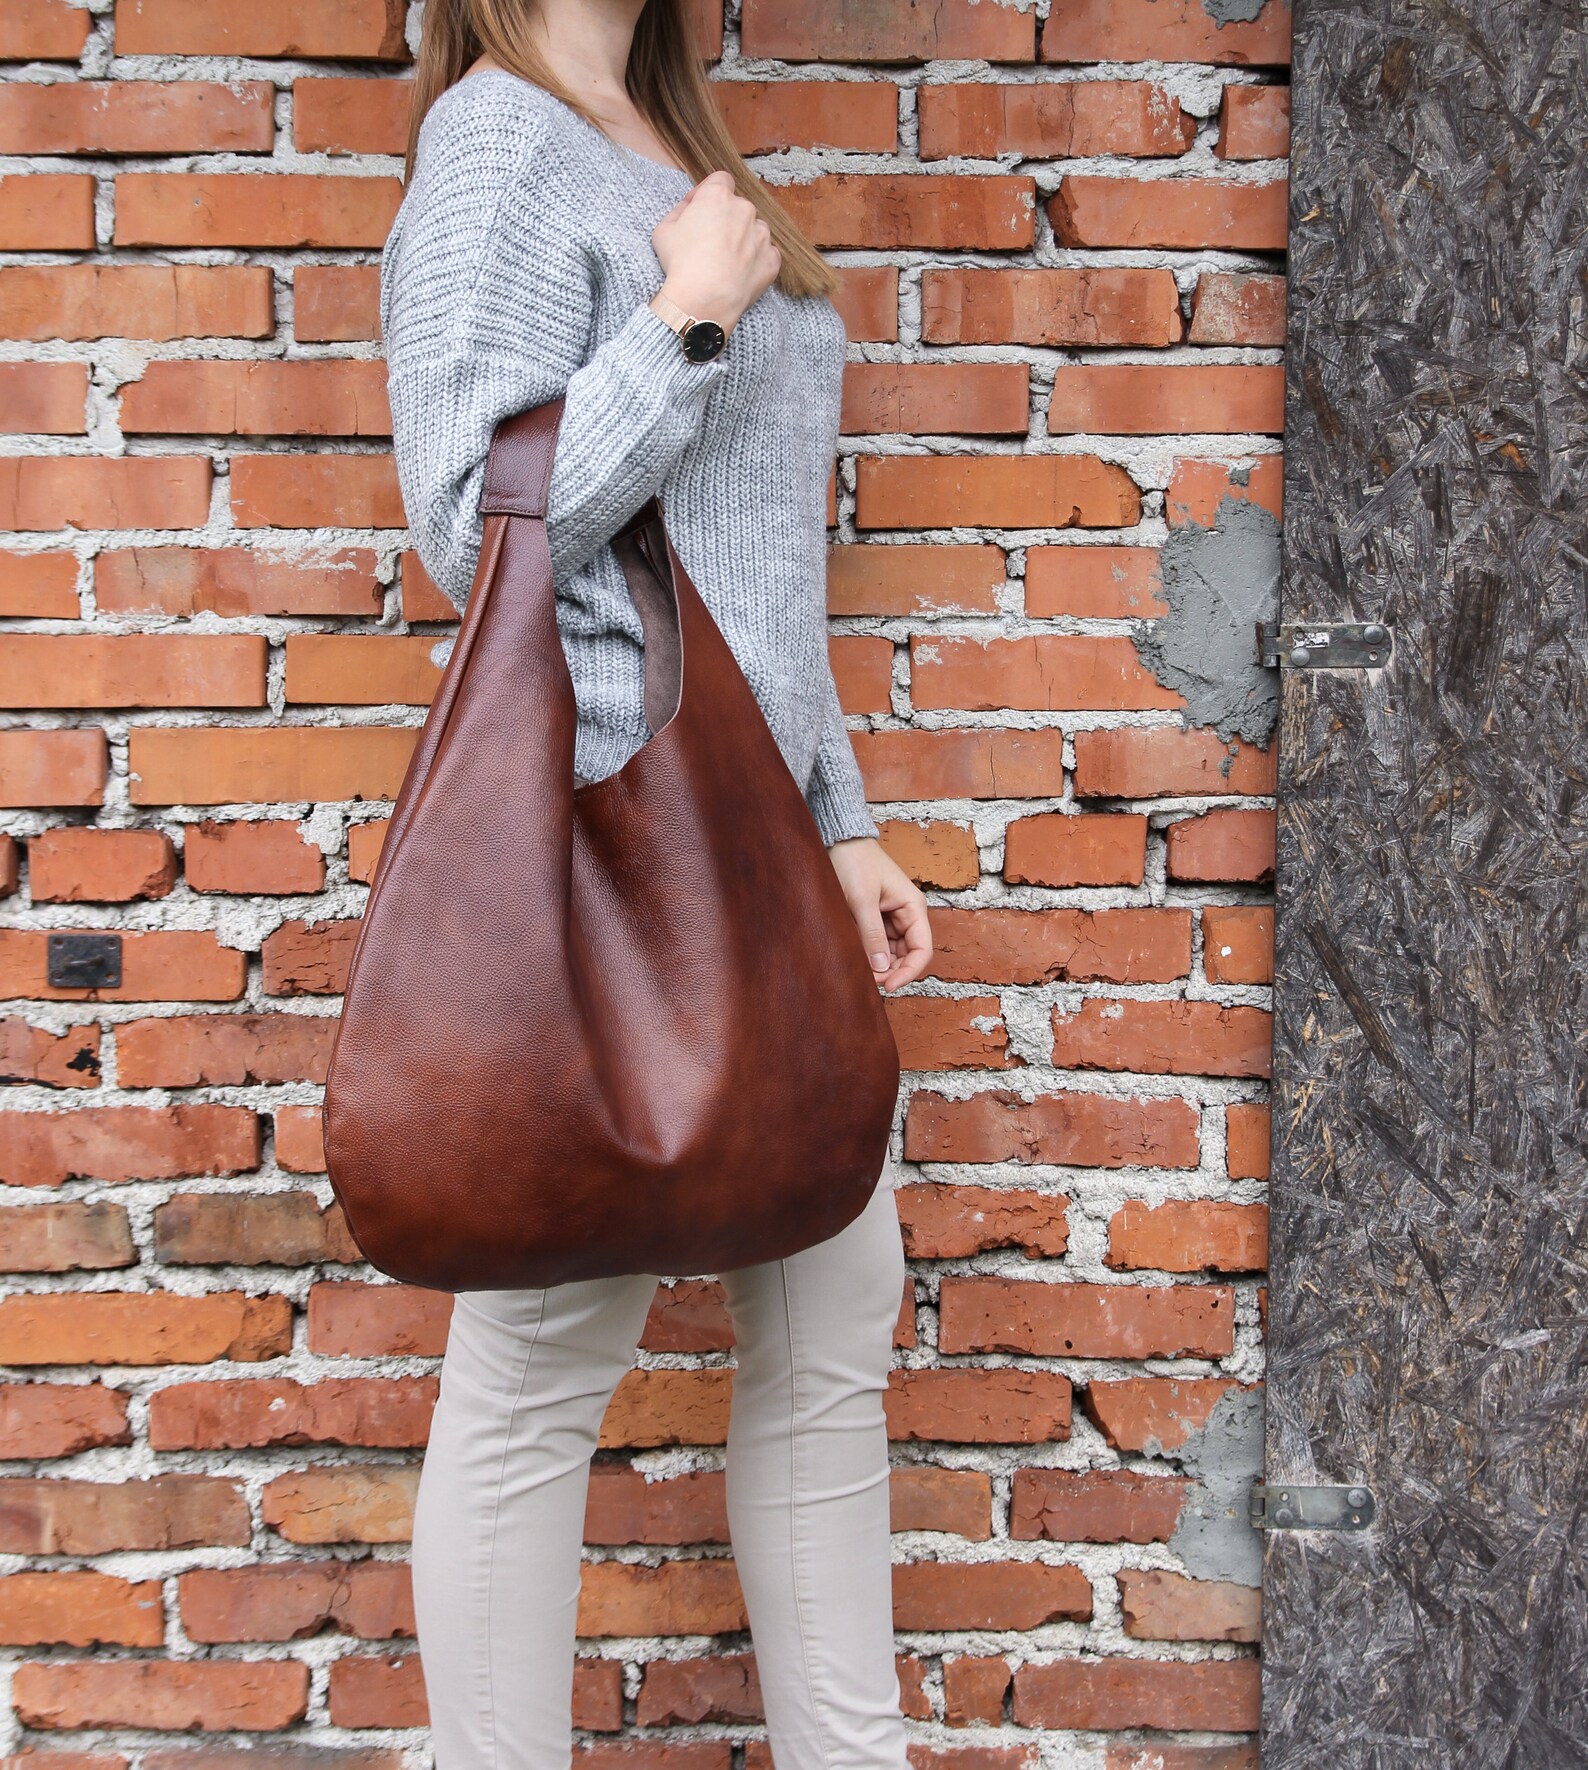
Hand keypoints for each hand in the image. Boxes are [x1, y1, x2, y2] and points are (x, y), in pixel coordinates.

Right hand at [651, 170, 780, 334]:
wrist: (703, 300)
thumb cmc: (681, 264)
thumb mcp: (663, 230)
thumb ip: (680, 211)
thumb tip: (690, 208)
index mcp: (718, 196)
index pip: (719, 181)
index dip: (708, 194)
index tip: (700, 210)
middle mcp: (745, 209)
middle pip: (737, 207)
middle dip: (726, 219)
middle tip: (710, 242)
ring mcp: (761, 235)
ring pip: (754, 230)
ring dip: (743, 239)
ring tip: (726, 261)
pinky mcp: (772, 259)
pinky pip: (766, 255)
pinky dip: (755, 261)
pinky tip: (739, 273)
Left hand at [828, 836, 932, 993]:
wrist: (839, 841)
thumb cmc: (855, 862)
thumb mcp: (862, 900)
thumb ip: (872, 934)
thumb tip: (881, 968)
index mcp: (913, 908)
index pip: (922, 950)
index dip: (908, 972)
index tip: (888, 986)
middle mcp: (906, 916)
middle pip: (907, 956)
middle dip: (890, 971)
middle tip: (867, 981)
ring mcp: (891, 918)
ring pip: (891, 953)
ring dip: (879, 965)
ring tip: (860, 971)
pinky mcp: (875, 919)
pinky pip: (876, 944)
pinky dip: (869, 954)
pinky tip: (856, 958)